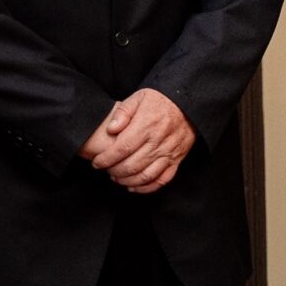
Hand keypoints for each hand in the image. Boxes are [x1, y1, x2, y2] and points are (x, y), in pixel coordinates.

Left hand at [82, 89, 196, 193]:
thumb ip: (123, 112)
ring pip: (145, 175)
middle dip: (114, 171)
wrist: (188, 105)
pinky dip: (147, 187)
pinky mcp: (177, 160)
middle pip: (131, 165)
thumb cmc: (160, 101)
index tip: (97, 162)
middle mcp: (158, 141)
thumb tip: (111, 129)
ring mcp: (169, 153)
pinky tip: (134, 186)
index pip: (122, 148)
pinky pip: (162, 179)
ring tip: (117, 178)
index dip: (106, 159)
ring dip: (127, 181)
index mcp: (146, 125)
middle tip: (106, 170)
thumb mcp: (139, 98)